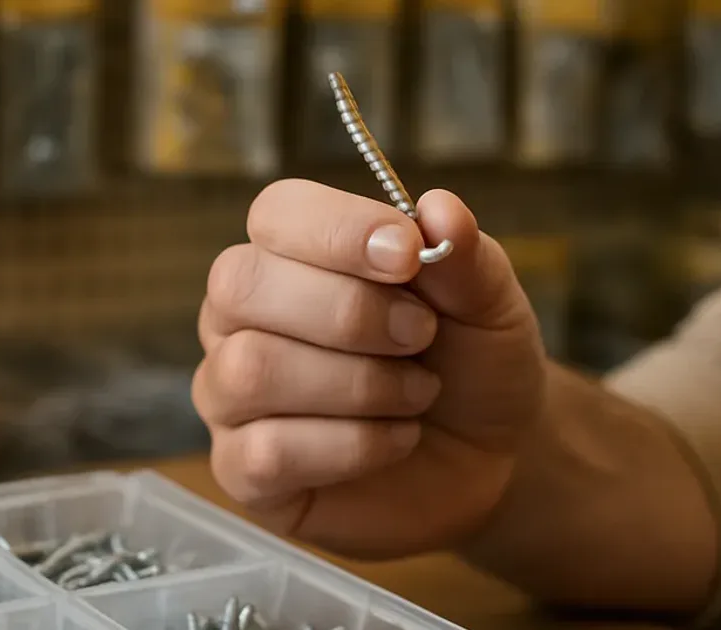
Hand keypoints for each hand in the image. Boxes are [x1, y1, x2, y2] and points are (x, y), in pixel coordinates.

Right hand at [192, 179, 546, 558]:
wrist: (486, 457)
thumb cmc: (470, 364)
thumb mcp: (488, 304)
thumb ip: (465, 256)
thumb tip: (442, 208)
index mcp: (291, 254)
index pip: (275, 215)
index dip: (337, 230)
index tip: (408, 255)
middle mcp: (243, 317)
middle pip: (241, 286)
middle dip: (346, 312)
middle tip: (420, 334)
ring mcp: (232, 394)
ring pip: (251, 370)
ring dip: (358, 383)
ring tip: (418, 392)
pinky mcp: (242, 470)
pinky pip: (266, 452)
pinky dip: (353, 446)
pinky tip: (397, 440)